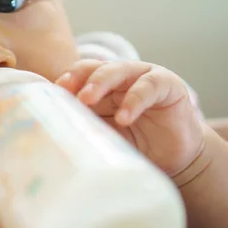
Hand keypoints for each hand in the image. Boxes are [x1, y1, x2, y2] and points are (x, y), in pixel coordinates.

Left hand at [57, 59, 203, 175]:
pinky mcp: (168, 85)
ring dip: (101, 82)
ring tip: (87, 99)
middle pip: (95, 68)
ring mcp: (144, 77)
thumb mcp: (106, 135)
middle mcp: (121, 76)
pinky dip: (134, 100)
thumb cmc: (136, 145)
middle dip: (79, 79)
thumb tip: (51, 129)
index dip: (67, 81)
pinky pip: (149, 86)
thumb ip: (86, 126)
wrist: (175, 159)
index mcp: (102, 86)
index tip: (51, 93)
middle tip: (69, 95)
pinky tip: (124, 117)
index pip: (80, 74)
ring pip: (119, 70)